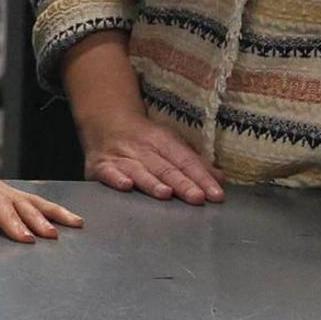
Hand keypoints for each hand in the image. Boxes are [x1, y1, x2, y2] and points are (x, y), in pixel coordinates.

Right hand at [76, 96, 224, 203]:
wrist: (105, 121)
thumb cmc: (144, 139)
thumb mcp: (171, 144)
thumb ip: (194, 163)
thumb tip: (220, 179)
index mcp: (163, 141)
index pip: (186, 161)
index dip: (202, 178)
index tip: (216, 195)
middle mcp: (142, 148)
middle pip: (165, 168)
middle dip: (182, 183)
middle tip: (197, 198)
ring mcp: (120, 156)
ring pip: (139, 170)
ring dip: (152, 182)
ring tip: (166, 193)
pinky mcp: (100, 165)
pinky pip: (108, 172)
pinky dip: (115, 178)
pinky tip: (125, 185)